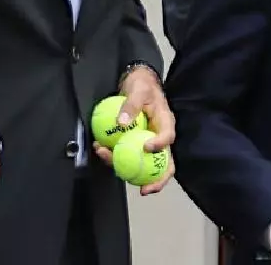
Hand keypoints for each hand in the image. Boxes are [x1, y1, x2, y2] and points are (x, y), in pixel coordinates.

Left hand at [92, 67, 175, 194]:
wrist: (138, 82)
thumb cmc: (142, 85)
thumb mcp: (137, 90)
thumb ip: (130, 105)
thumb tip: (122, 123)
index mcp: (165, 122)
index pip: (167, 136)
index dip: (160, 145)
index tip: (147, 148)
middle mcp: (160, 135)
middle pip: (165, 162)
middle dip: (158, 179)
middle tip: (145, 189)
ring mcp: (149, 141)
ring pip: (147, 163)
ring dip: (132, 170)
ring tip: (113, 167)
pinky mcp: (137, 142)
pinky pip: (130, 153)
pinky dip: (118, 157)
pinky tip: (104, 153)